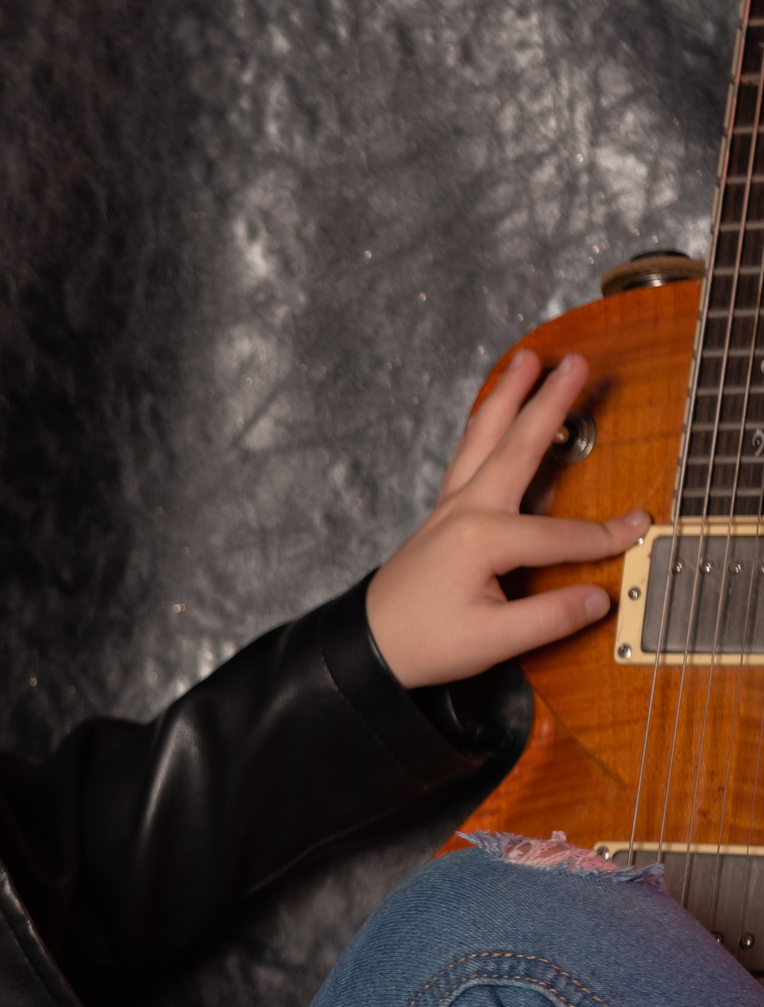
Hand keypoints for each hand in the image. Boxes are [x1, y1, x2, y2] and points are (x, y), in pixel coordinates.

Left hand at [365, 347, 649, 689]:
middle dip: (549, 401)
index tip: (640, 529)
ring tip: (527, 360)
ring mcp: (449, 507)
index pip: (560, 536)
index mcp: (481, 537)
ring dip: (508, 395)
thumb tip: (599, 597)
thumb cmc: (422, 643)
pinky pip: (468, 454)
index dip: (604, 537)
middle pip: (517, 445)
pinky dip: (485, 424)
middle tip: (575, 361)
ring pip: (483, 437)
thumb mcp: (492, 641)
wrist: (367, 647)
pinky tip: (495, 412)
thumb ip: (551, 617)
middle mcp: (465, 510)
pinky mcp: (443, 514)